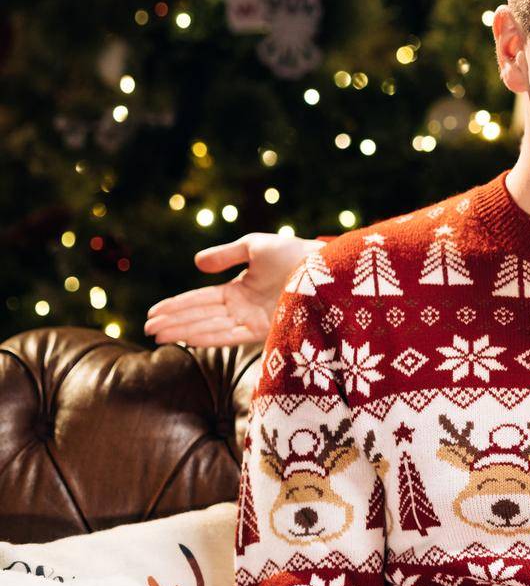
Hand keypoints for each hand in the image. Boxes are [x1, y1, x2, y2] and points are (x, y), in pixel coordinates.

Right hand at [143, 233, 319, 346]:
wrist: (326, 268)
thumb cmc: (294, 253)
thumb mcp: (255, 247)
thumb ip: (226, 255)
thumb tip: (196, 265)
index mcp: (241, 289)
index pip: (202, 300)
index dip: (177, 306)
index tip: (152, 313)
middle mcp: (245, 308)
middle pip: (202, 316)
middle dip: (174, 322)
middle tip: (147, 329)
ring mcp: (254, 320)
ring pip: (212, 328)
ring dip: (184, 331)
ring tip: (157, 335)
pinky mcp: (267, 330)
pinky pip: (232, 336)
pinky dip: (208, 337)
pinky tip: (186, 338)